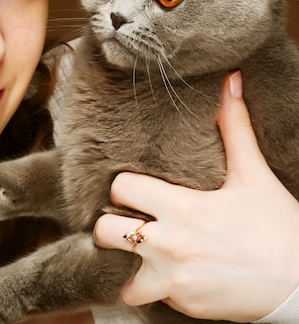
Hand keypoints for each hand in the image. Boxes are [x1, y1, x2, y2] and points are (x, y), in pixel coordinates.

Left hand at [93, 71, 298, 321]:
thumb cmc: (277, 229)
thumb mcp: (254, 176)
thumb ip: (235, 127)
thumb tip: (229, 80)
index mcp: (183, 207)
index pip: (121, 188)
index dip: (123, 186)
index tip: (133, 188)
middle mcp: (170, 244)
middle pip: (104, 228)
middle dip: (111, 221)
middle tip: (127, 217)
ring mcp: (171, 278)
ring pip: (113, 265)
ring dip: (119, 256)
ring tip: (133, 246)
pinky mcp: (178, 303)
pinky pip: (138, 292)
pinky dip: (141, 284)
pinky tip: (157, 270)